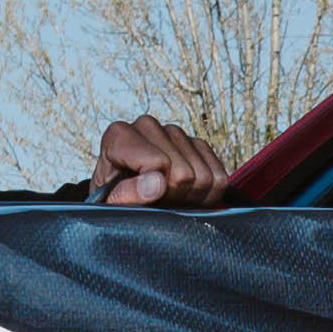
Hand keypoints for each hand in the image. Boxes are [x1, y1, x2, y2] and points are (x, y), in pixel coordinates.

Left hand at [90, 113, 231, 206]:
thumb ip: (128, 195)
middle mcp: (147, 126)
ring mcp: (175, 132)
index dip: (157, 191)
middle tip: (156, 202)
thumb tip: (157, 183)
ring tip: (168, 199)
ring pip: (204, 177)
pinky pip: (220, 176)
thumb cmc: (115, 201)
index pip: (159, 163)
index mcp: (119, 136)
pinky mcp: (197, 143)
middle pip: (183, 173)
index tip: (143, 198)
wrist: (127, 199)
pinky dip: (207, 195)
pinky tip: (185, 194)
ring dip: (190, 198)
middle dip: (174, 197)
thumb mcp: (111, 205)